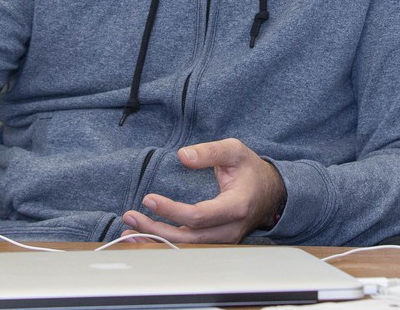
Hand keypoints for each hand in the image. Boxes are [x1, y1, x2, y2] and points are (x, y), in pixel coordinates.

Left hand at [121, 138, 285, 243]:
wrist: (270, 192)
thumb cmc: (250, 170)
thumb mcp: (234, 151)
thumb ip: (210, 151)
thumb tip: (183, 156)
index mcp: (236, 206)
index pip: (199, 216)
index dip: (172, 210)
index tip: (148, 199)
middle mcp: (230, 229)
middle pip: (189, 238)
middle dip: (156, 230)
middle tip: (130, 217)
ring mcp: (223, 240)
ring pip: (188, 248)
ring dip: (157, 240)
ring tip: (129, 232)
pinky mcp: (216, 243)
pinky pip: (190, 247)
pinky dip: (166, 243)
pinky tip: (145, 237)